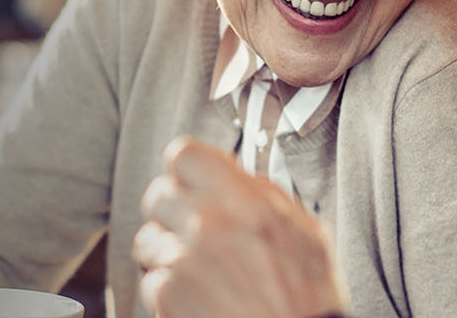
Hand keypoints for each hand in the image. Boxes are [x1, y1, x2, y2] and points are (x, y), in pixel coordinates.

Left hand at [134, 137, 344, 317]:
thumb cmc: (308, 302)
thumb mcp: (308, 234)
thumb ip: (265, 198)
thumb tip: (236, 179)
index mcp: (245, 201)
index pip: (184, 154)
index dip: (184, 174)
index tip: (190, 188)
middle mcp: (209, 223)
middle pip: (157, 195)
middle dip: (170, 216)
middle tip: (191, 238)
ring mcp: (184, 258)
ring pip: (148, 240)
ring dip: (167, 258)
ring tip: (201, 279)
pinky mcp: (167, 293)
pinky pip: (150, 281)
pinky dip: (168, 295)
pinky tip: (199, 302)